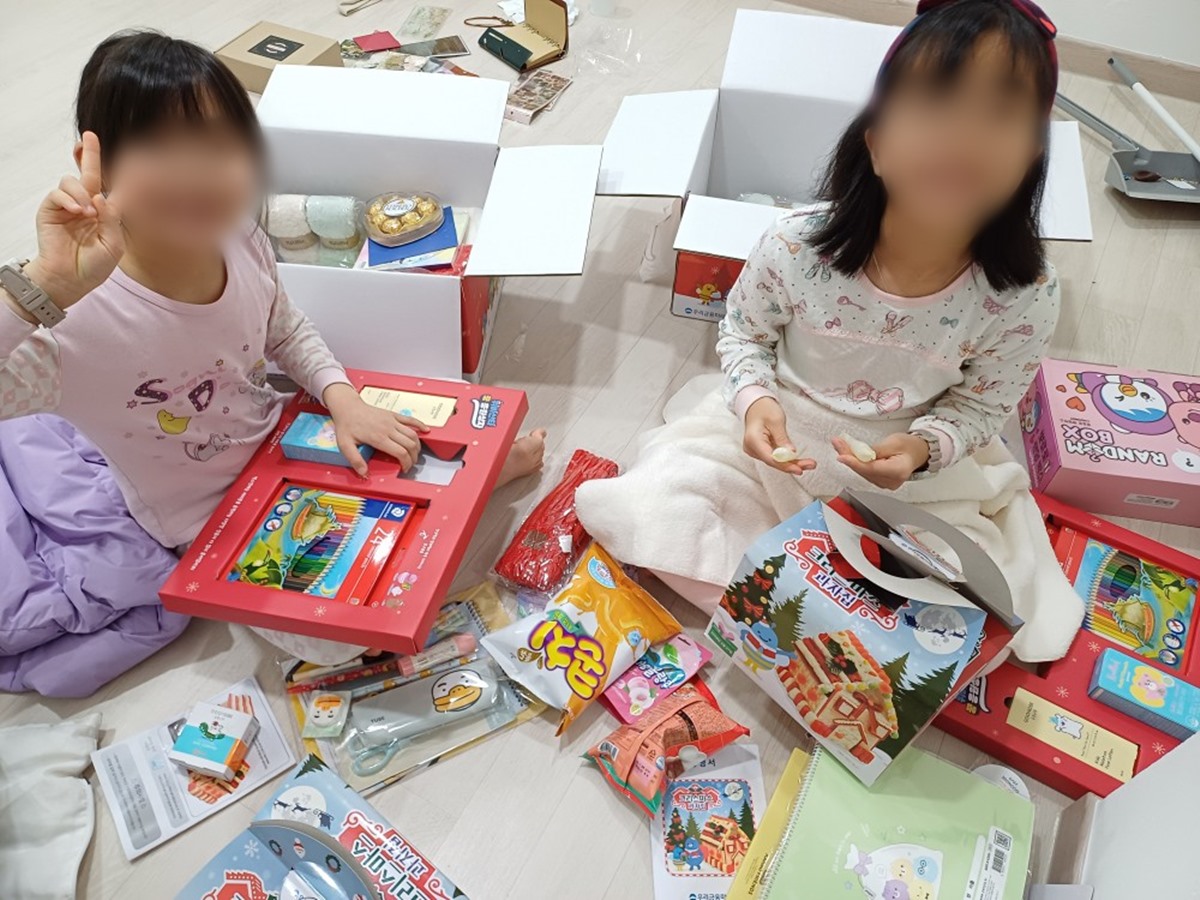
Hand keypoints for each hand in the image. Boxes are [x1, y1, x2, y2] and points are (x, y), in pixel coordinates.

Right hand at [24, 132, 123, 308]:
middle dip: (89, 154)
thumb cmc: (93, 266)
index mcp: (104, 213)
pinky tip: (77, 211)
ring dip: (81, 193)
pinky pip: (57, 192)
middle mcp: (86, 205)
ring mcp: (67, 206)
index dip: (116, 174)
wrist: (69, 279)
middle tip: (90, 136)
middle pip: (88, 174)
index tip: (127, 160)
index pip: (110, 188)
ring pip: (72, 182)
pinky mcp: (51, 209)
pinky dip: (68, 199)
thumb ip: (112, 219)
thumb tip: (101, 196)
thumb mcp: (113, 244)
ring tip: (86, 213)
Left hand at [324, 383, 427, 476]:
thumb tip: (364, 473)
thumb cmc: (346, 425)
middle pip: (410, 445)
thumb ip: (355, 460)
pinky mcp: (393, 415)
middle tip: (410, 464)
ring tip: (415, 454)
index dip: (406, 463)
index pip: (401, 453)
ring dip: (417, 446)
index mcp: (378, 438)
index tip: (404, 468)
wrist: (348, 407)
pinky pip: (410, 420)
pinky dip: (420, 425)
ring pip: (412, 434)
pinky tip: (426, 430)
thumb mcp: (345, 445)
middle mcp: (388, 429)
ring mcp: (392, 421)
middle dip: (413, 457)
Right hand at [742, 396, 815, 475]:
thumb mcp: (776, 420)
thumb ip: (782, 439)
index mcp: (753, 440)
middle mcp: (752, 448)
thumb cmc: (764, 409)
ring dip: (792, 463)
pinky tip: (799, 461)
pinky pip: (775, 457)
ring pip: (776, 461)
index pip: (770, 458)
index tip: (799, 469)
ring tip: (809, 463)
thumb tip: (791, 453)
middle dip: (792, 465)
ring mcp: (756, 451)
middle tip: (810, 465)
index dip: (785, 465)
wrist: (756, 405)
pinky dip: (787, 459)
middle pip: (774, 462)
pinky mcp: (761, 451)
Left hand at [832, 432, 929, 489]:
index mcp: (898, 471)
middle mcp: (891, 482)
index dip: (855, 463)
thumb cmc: (910, 446)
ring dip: (850, 458)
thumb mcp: (894, 442)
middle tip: (837, 442)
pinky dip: (857, 462)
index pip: (871, 469)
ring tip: (840, 444)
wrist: (918, 453)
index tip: (841, 456)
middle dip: (849, 456)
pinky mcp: (880, 482)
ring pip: (862, 472)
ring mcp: (885, 484)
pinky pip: (865, 472)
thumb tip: (857, 453)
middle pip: (864, 470)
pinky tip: (849, 453)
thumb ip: (875, 450)